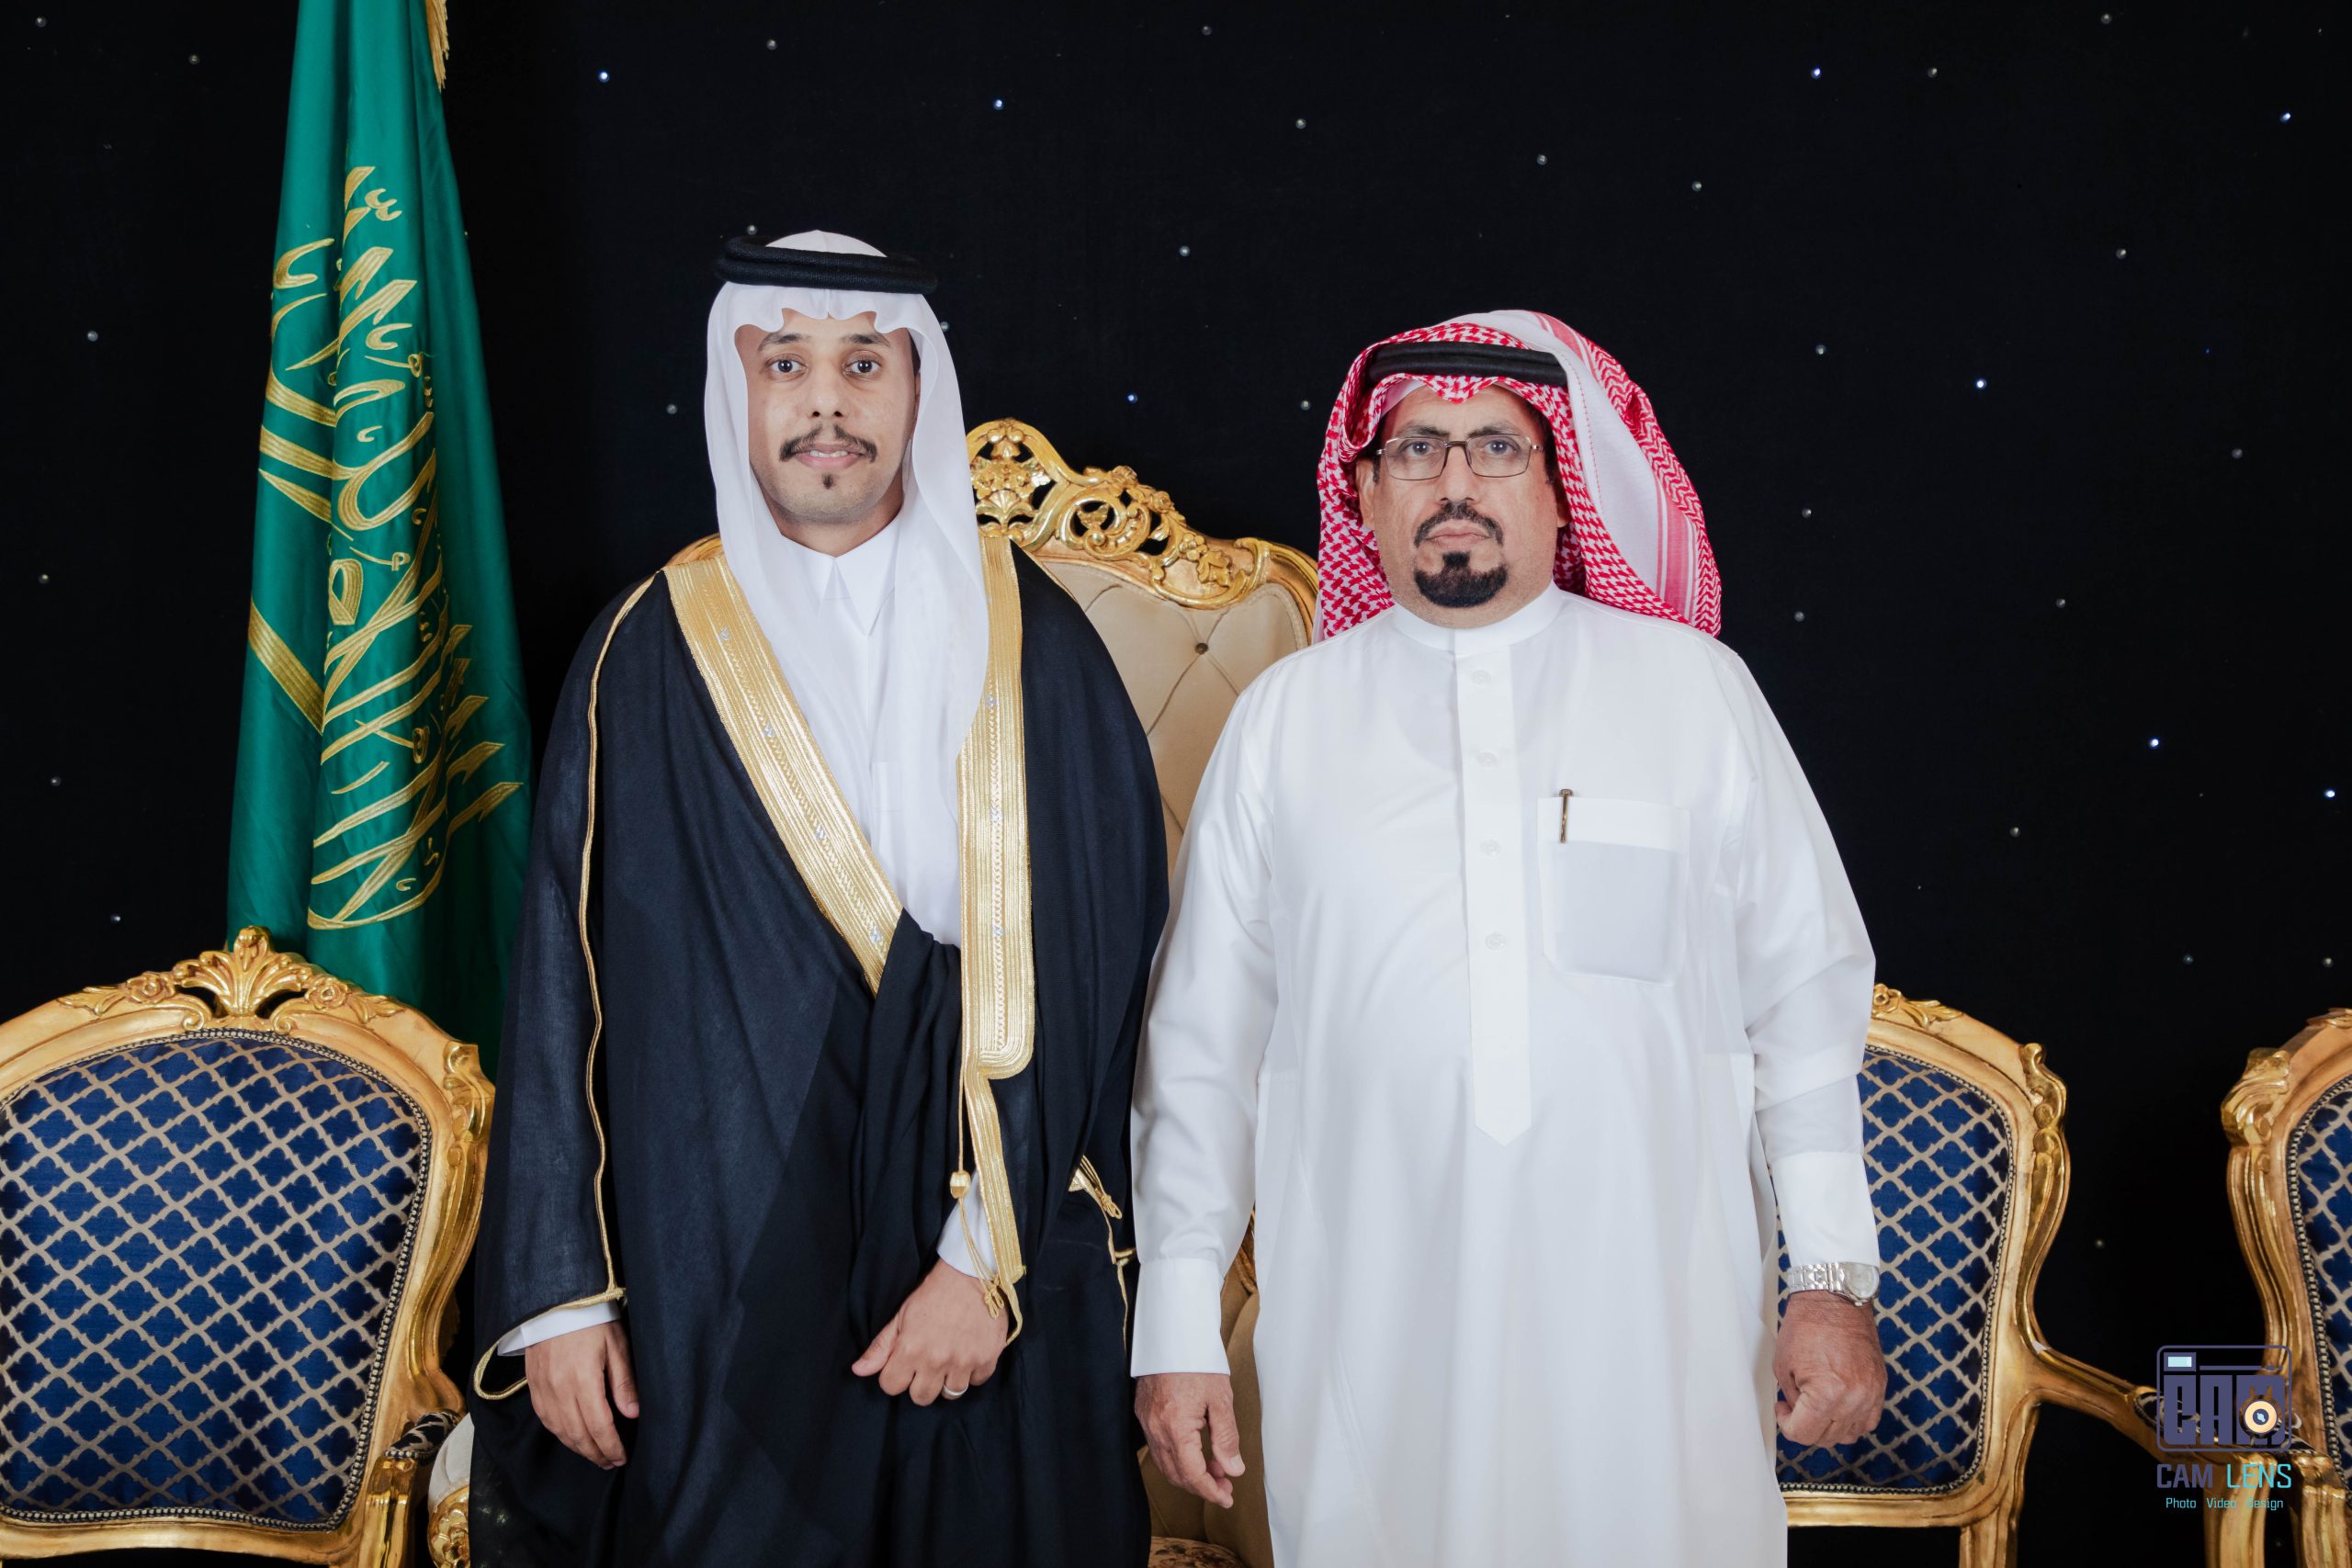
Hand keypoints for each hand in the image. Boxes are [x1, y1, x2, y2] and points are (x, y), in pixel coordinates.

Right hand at [524, 1319, 638, 1467]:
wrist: (554, 1303)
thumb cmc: (591, 1321)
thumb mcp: (616, 1345)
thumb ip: (623, 1382)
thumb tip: (633, 1413)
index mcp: (583, 1380)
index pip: (599, 1426)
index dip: (611, 1446)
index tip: (622, 1457)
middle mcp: (559, 1390)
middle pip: (578, 1435)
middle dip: (596, 1453)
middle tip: (612, 1462)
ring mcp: (543, 1390)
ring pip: (560, 1431)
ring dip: (579, 1448)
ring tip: (596, 1455)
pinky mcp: (533, 1387)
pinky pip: (546, 1420)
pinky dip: (561, 1434)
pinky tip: (572, 1438)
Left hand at [851, 1259, 1008, 1404]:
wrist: (971, 1274)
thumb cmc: (933, 1294)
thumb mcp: (901, 1316)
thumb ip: (881, 1347)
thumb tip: (858, 1371)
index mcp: (911, 1350)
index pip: (891, 1387)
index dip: (895, 1376)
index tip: (904, 1364)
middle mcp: (936, 1361)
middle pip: (921, 1398)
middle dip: (920, 1384)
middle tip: (928, 1364)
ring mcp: (964, 1362)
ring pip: (951, 1394)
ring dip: (948, 1380)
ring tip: (949, 1359)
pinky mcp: (987, 1358)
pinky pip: (977, 1381)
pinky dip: (973, 1372)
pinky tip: (969, 1354)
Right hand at [1136, 1371, 1245, 1508]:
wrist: (1173, 1333)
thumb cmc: (1197, 1361)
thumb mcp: (1221, 1399)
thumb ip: (1226, 1438)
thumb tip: (1233, 1469)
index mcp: (1176, 1426)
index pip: (1193, 1474)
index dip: (1211, 1491)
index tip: (1227, 1498)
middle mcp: (1156, 1428)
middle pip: (1177, 1475)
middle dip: (1202, 1486)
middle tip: (1225, 1486)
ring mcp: (1146, 1421)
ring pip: (1165, 1464)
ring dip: (1189, 1474)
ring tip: (1215, 1470)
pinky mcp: (1143, 1413)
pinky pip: (1158, 1448)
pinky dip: (1177, 1458)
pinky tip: (1195, 1453)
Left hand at [1774, 1290, 1885, 1446]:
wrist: (1835, 1300)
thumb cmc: (1808, 1324)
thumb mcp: (1784, 1366)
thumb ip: (1792, 1399)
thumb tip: (1797, 1415)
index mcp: (1827, 1394)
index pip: (1804, 1434)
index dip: (1786, 1424)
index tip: (1783, 1411)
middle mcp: (1854, 1398)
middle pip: (1827, 1438)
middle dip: (1806, 1426)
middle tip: (1795, 1407)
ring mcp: (1871, 1393)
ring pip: (1849, 1434)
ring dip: (1829, 1427)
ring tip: (1815, 1407)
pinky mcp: (1880, 1386)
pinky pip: (1868, 1420)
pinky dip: (1851, 1419)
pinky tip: (1836, 1405)